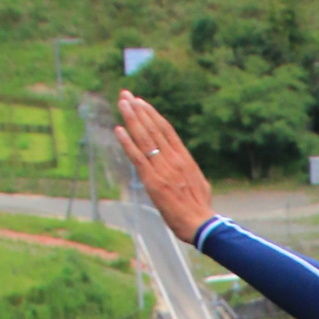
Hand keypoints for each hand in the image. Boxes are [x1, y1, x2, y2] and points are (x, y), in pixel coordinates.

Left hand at [114, 90, 214, 243]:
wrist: (200, 224)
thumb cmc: (200, 208)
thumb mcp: (198, 182)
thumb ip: (187, 170)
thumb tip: (182, 164)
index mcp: (184, 158)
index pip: (166, 129)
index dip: (152, 114)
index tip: (141, 102)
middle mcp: (173, 159)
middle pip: (152, 128)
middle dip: (138, 110)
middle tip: (126, 95)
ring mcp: (162, 169)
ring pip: (144, 138)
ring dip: (131, 118)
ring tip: (122, 103)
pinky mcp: (152, 181)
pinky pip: (137, 157)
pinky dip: (127, 142)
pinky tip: (118, 129)